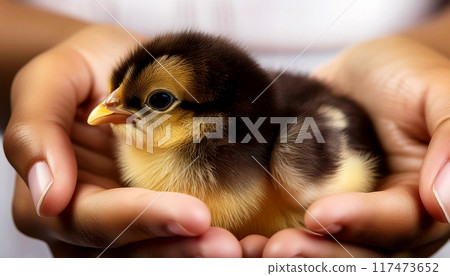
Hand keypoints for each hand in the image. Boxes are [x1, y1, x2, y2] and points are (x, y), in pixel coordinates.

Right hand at [6, 25, 241, 256]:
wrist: (118, 66)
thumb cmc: (84, 70)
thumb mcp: (51, 80)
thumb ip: (35, 129)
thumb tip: (49, 196)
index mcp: (57, 195)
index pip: (94, 219)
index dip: (141, 219)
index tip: (195, 216)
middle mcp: (91, 218)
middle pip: (129, 250)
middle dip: (177, 250)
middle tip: (226, 246)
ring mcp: (128, 220)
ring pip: (155, 253)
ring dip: (195, 253)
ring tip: (238, 247)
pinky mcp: (160, 212)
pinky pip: (180, 237)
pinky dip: (205, 240)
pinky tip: (242, 240)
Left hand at [241, 36, 449, 256]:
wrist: (366, 73)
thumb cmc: (405, 75)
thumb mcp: (438, 91)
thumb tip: (444, 201)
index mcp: (420, 199)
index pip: (397, 224)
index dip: (360, 222)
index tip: (318, 215)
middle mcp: (383, 216)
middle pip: (357, 251)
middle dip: (317, 254)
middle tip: (276, 249)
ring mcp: (344, 212)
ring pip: (323, 248)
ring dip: (290, 254)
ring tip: (252, 250)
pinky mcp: (308, 201)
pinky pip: (291, 227)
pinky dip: (268, 234)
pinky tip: (245, 237)